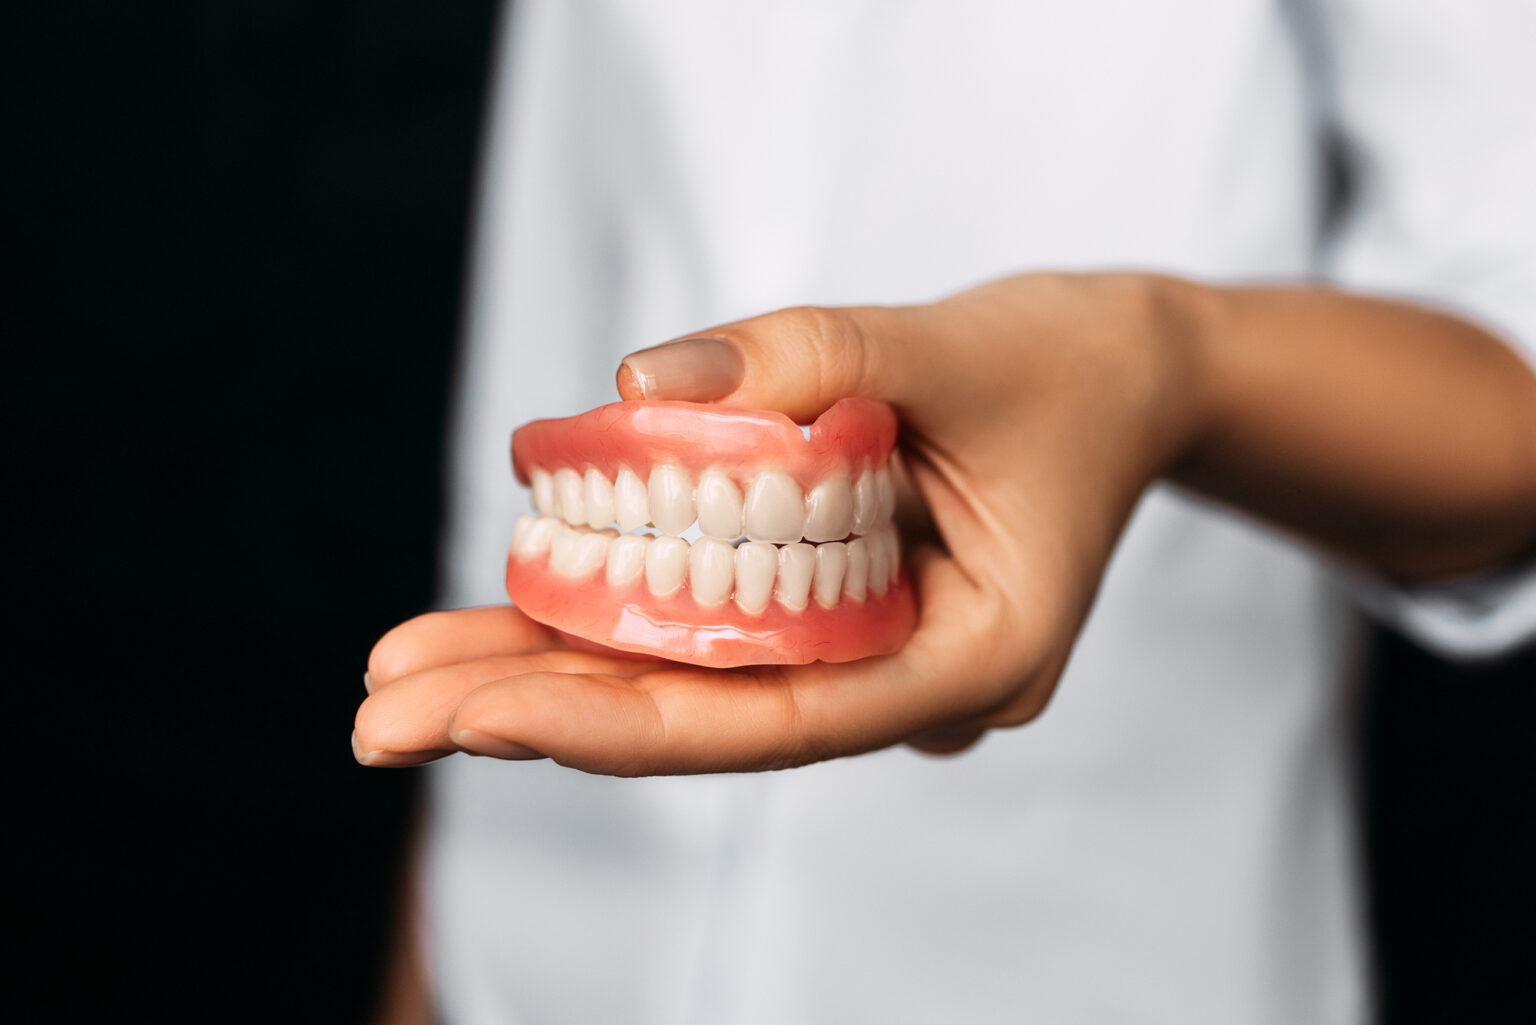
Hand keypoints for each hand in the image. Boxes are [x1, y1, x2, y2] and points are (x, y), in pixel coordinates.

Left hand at [355, 273, 1205, 772]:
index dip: (619, 721)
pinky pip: (708, 626)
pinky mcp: (828, 611)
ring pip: (692, 680)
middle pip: (705, 717)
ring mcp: (863, 654)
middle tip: (377, 722)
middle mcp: (903, 684)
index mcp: (966, 658)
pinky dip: (607, 615)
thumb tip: (638, 389)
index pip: (775, 718)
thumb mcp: (952, 341)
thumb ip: (808, 356)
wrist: (1118, 375)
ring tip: (401, 671)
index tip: (477, 716)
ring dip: (546, 671)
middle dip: (538, 715)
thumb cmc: (1065, 367)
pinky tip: (494, 619)